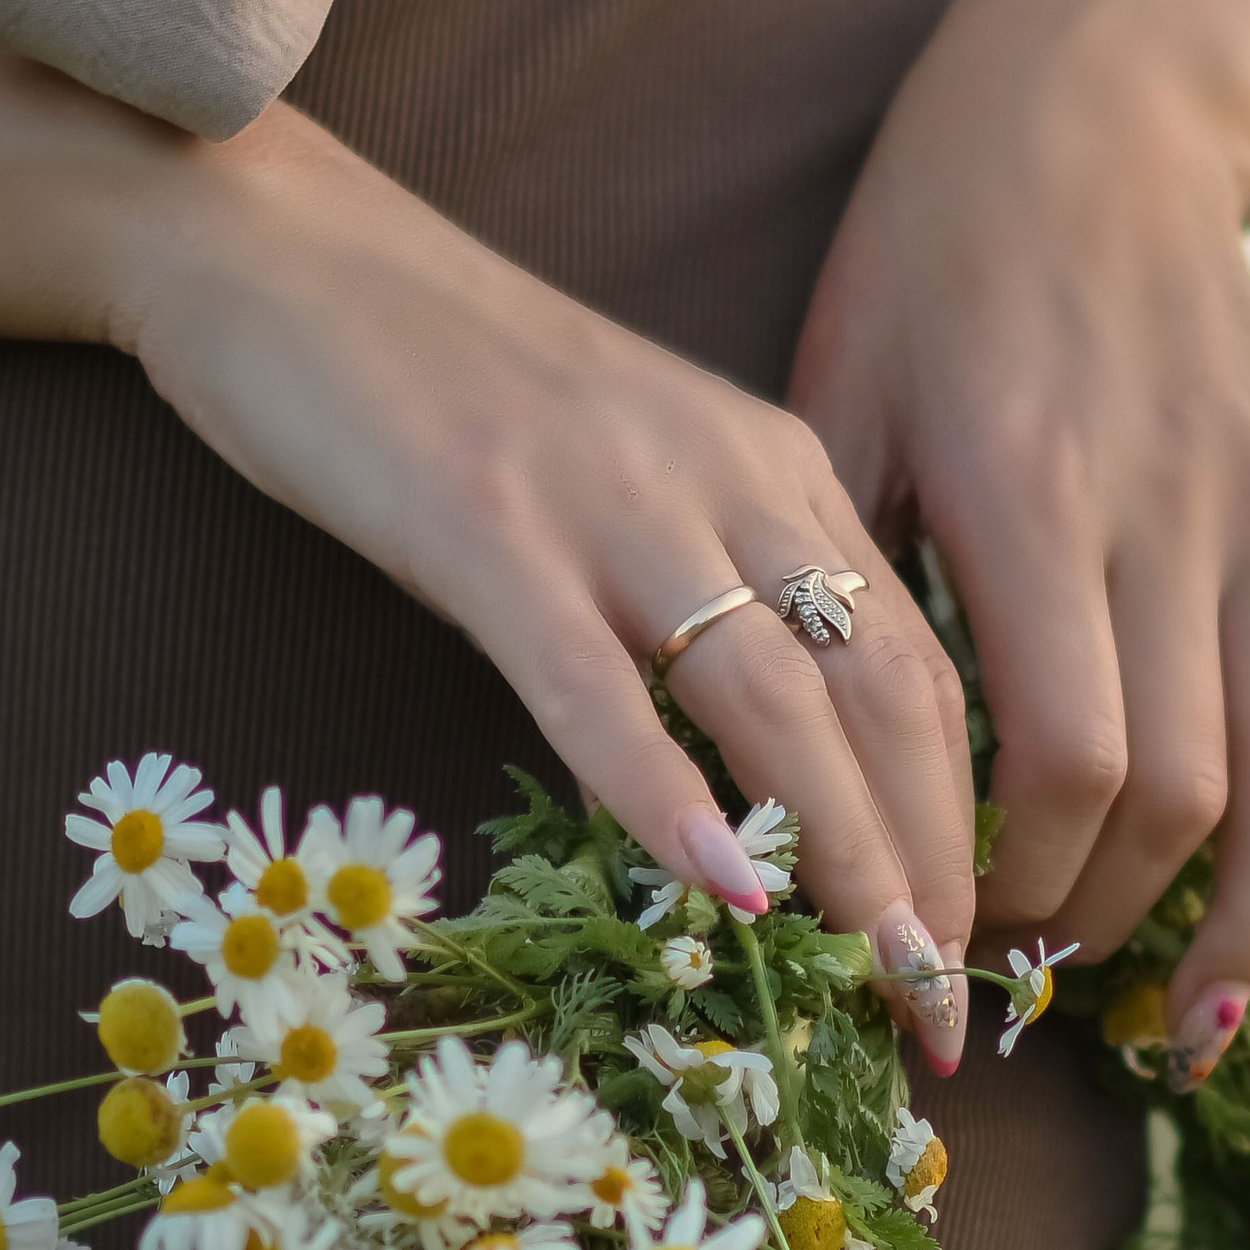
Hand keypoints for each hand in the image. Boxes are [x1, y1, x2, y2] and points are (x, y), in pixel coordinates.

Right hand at [101, 108, 977, 1063]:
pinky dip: (660, 789)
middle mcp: (726, 480)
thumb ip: (725, 591)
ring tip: (876, 979)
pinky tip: (714, 885)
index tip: (967, 951)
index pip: (919, 669)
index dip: (963, 823)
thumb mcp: (641, 478)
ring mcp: (607, 503)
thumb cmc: (461, 386)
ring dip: (840, 853)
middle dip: (932, 865)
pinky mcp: (482, 524)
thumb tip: (787, 775)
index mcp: (779, 470)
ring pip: (768, 699)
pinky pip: (592, 680)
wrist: (282, 244)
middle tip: (943, 1006)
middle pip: (881, 696)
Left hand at [791, 0, 1249, 1088]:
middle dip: (1106, 915)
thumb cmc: (932, 255)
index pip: (1061, 760)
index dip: (1018, 880)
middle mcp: (1168, 513)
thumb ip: (846, 581)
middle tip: (1042, 974)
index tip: (958, 925)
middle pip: (1179, 791)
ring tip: (1198, 1026)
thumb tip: (826, 777)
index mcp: (1030, 494)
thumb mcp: (844, 393)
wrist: (1107, 100)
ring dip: (1244, 920)